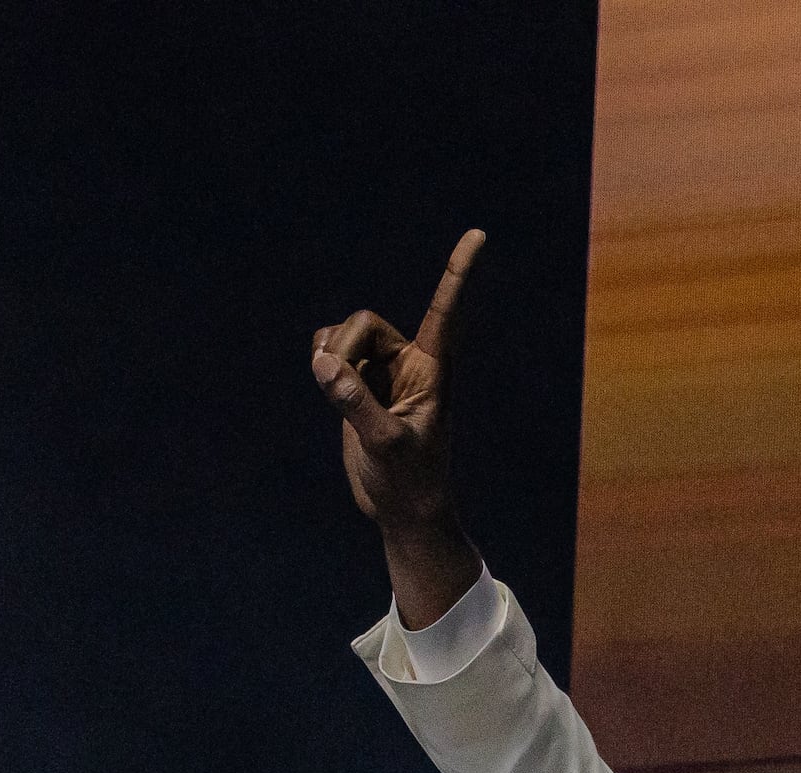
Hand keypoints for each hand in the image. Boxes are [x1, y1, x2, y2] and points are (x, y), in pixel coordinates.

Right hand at [312, 231, 482, 537]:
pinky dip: (322, 362)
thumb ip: (355, 403)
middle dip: (342, 347)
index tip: (479, 234)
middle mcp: (409, 362)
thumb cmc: (410, 483)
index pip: (446, 312)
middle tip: (336, 386)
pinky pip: (330, 351)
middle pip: (364, 322)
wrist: (403, 510)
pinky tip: (329, 387)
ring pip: (343, 334)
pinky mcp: (359, 384)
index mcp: (433, 371)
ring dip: (329, 355)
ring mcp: (383, 371)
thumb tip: (324, 363)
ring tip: (338, 397)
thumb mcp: (385, 445)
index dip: (458, 272)